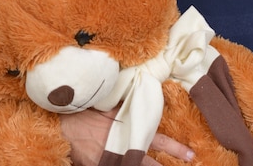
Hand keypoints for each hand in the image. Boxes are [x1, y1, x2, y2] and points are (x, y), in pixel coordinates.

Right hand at [60, 107, 193, 165]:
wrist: (62, 126)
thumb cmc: (85, 112)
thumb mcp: (108, 105)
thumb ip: (126, 104)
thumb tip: (146, 93)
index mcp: (128, 131)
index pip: (157, 140)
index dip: (175, 148)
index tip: (191, 154)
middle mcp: (123, 149)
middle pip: (149, 163)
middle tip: (187, 162)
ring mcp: (112, 161)